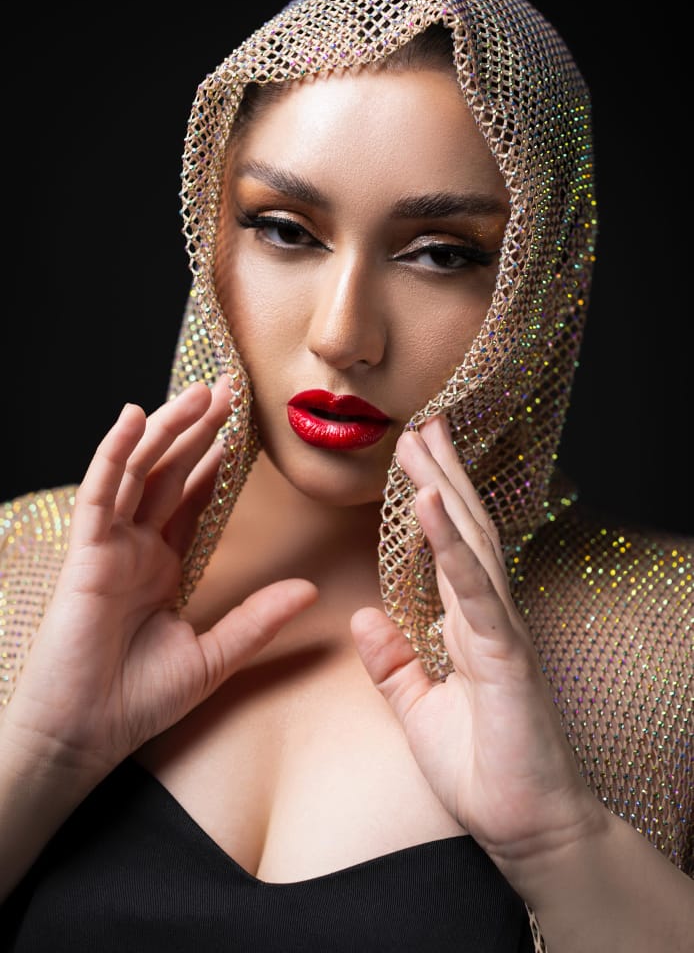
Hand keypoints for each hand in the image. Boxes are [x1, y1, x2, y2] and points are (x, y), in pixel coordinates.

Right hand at [2, 378, 316, 785]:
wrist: (86, 737)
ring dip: (167, 428)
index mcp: (163, 566)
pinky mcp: (86, 555)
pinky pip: (101, 494)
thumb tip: (310, 589)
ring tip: (200, 392)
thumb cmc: (138, 702)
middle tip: (229, 389)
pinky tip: (134, 417)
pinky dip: (114, 453)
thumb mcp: (212, 656)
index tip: (244, 428)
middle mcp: (137, 548)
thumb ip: (257, 619)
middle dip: (198, 429)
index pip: (195, 500)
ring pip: (139, 471)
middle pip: (170, 474)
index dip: (218, 462)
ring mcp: (110, 547)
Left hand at [351, 414, 603, 889]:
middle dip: (441, 474)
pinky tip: (432, 504)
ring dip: (446, 488)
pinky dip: (451, 544)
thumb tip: (363, 617)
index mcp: (468, 626)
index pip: (448, 547)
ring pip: (472, 544)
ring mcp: (501, 630)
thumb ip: (393, 663)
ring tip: (423, 440)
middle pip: (463, 529)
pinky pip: (474, 589)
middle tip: (420, 422)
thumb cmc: (484, 769)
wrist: (527, 826)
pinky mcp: (505, 654)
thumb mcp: (419, 709)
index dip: (431, 499)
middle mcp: (488, 617)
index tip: (414, 455)